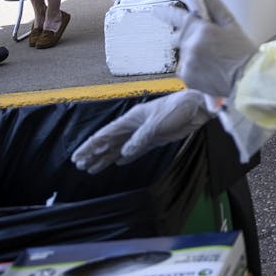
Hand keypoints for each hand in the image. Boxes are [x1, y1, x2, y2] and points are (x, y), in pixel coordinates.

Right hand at [71, 90, 213, 173]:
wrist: (198, 106)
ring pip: (121, 147)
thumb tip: (123, 153)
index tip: (77, 156)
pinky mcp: (156, 139)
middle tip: (80, 166)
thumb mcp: (157, 124)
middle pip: (109, 142)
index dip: (90, 146)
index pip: (105, 134)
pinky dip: (128, 156)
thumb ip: (140, 139)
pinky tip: (119, 162)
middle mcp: (135, 126)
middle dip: (94, 153)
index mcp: (131, 119)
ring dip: (107, 157)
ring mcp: (144, 133)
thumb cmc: (177, 108)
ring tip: (93, 168)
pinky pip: (137, 149)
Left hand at [174, 0, 258, 98]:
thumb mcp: (232, 25)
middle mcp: (190, 46)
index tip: (158, 11)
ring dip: (193, 52)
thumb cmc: (243, 53)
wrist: (247, 80)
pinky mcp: (187, 77)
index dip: (167, 13)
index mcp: (202, 30)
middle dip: (187, 36)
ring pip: (183, 53)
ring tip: (213, 58)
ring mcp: (187, 63)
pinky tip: (209, 68)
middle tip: (206, 42)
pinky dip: (193, 66)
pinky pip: (185, 68)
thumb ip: (214, 7)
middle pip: (179, 37)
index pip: (179, 17)